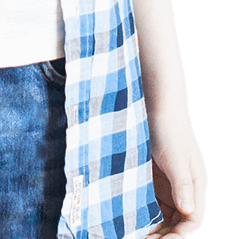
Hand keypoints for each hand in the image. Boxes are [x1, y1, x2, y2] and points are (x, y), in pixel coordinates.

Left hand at [143, 113, 206, 236]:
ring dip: (156, 229)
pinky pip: (154, 205)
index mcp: (195, 185)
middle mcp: (185, 189)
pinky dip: (148, 217)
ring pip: (167, 217)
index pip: (193, 219)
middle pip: (180, 222)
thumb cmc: (169, 129)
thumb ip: (181, 184)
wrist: (157, 107)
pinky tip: (136, 224)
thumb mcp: (175, 157)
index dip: (180, 234)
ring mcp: (171, 185)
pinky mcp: (157, 180)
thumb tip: (188, 211)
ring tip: (138, 237)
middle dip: (166, 235)